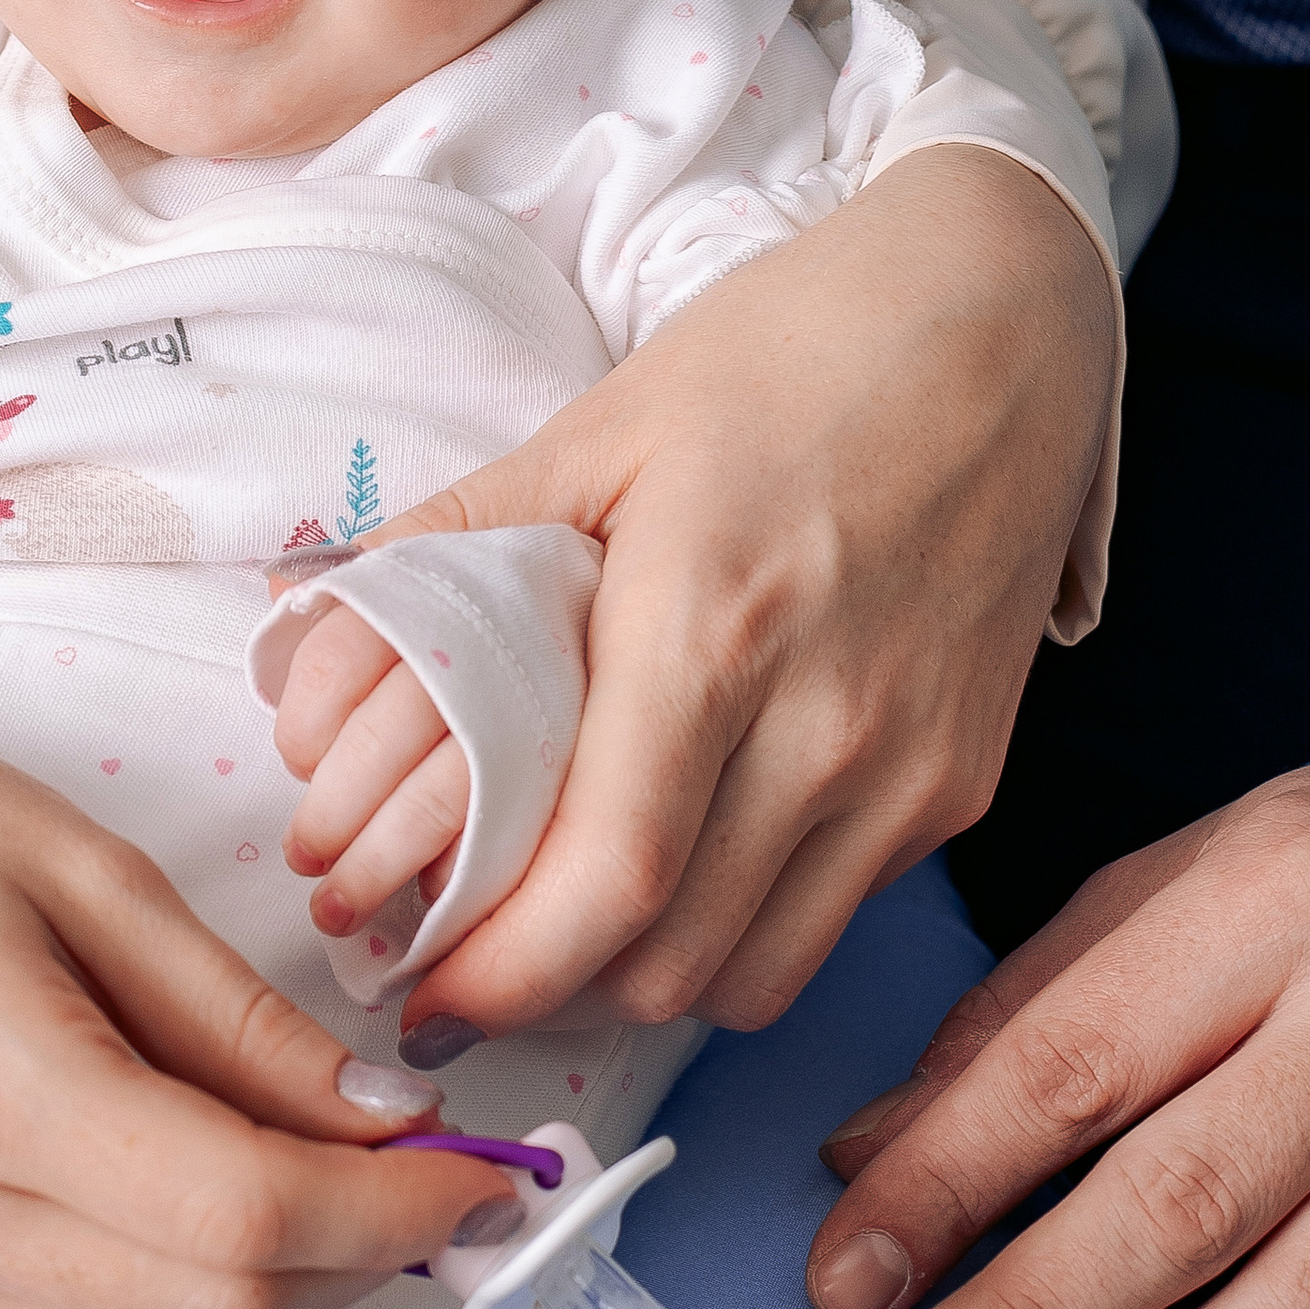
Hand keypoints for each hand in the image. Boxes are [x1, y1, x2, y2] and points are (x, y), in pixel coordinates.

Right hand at [0, 668, 492, 1308]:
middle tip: (423, 1161)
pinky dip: (186, 1295)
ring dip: (284, 1287)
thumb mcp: (86, 869)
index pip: (239, 1213)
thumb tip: (394, 1122)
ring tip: (319, 1170)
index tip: (484, 1165)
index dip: (393, 1209)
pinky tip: (201, 1192)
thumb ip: (240, 1017)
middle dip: (362, 1254)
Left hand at [383, 144, 1115, 1048]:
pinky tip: (685, 862)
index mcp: (712, 625)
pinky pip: (834, 914)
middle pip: (671, 962)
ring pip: (756, 973)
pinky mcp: (967, 781)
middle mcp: (829, 721)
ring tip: (567, 926)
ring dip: (646, 978)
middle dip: (549, 987)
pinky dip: (742, 927)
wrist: (1000, 318)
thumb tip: (308, 617)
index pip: (607, 879)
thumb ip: (457, 538)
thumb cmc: (793, 354)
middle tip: (470, 953)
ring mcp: (912, 764)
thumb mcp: (603, 426)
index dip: (503, 972)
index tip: (422, 989)